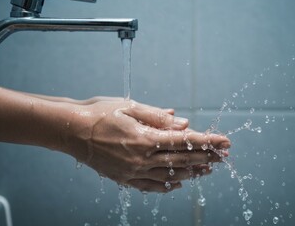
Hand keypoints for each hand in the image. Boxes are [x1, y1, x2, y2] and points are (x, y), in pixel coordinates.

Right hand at [61, 99, 230, 192]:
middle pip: (182, 159)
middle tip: (224, 156)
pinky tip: (179, 183)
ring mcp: (133, 171)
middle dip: (206, 157)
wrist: (70, 131)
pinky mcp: (124, 178)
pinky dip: (168, 185)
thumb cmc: (99, 113)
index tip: (224, 142)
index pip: (185, 141)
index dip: (207, 142)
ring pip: (170, 174)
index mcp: (145, 138)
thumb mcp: (130, 107)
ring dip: (192, 172)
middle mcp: (142, 158)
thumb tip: (183, 123)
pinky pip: (151, 186)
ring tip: (209, 170)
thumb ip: (158, 117)